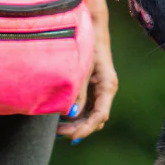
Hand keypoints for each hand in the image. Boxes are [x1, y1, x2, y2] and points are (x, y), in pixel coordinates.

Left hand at [58, 9, 117, 141]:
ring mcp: (101, 90)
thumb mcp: (81, 68)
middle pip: (96, 119)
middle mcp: (107, 91)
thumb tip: (71, 114)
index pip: (100, 115)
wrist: (91, 27)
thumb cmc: (86, 44)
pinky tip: (62, 119)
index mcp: (107, 86)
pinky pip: (87, 108)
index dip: (87, 128)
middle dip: (79, 128)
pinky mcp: (94, 88)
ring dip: (77, 124)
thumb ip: (77, 92)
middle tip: (58, 133)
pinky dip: (76, 116)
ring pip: (91, 116)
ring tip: (57, 129)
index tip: (73, 137)